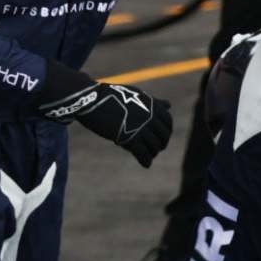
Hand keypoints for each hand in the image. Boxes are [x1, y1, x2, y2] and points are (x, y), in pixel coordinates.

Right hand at [38, 72, 172, 166]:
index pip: (168, 121)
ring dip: (152, 153)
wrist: (91, 100)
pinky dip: (146, 161)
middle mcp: (151, 117)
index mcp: (153, 106)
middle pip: (163, 135)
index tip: (162, 136)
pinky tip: (146, 165)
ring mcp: (141, 128)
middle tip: (156, 149)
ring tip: (148, 156)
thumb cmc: (110, 96)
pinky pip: (143, 154)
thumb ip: (154, 103)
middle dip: (161, 143)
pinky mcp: (130, 138)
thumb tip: (169, 105)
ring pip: (154, 146)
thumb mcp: (136, 95)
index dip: (166, 131)